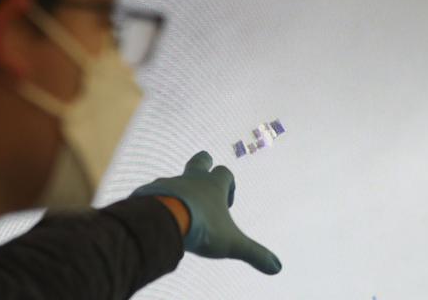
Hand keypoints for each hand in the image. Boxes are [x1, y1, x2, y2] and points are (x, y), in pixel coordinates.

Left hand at [132, 151, 281, 274]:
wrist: (163, 220)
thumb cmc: (202, 227)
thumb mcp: (231, 243)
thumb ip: (254, 254)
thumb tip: (278, 267)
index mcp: (212, 186)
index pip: (224, 173)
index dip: (228, 184)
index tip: (226, 204)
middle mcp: (191, 179)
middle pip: (199, 160)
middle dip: (204, 163)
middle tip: (205, 174)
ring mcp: (168, 183)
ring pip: (175, 178)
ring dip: (179, 190)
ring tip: (180, 209)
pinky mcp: (149, 192)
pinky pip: (153, 191)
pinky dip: (158, 200)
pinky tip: (159, 215)